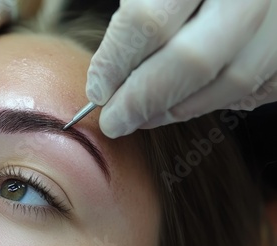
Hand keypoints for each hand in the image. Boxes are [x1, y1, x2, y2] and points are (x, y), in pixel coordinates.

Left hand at [86, 0, 276, 137]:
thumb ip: (138, 17)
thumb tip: (106, 79)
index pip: (148, 21)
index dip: (116, 62)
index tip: (98, 89)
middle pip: (193, 59)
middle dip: (143, 99)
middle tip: (114, 121)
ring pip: (232, 81)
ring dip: (176, 109)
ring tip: (142, 117)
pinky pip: (256, 89)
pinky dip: (212, 102)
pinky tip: (181, 104)